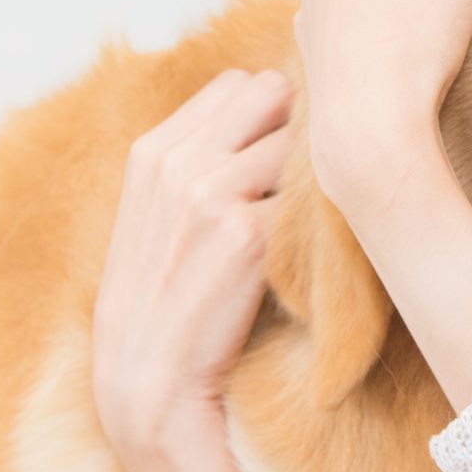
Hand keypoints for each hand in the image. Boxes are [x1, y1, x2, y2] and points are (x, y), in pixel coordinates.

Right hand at [91, 66, 293, 471]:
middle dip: (296, 129)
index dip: (268, 119)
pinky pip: (314, 194)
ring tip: (305, 226)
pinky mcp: (247, 234)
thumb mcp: (159, 217)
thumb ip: (200, 161)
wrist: (149, 386)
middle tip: (302, 185)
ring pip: (301, 138)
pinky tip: (310, 255)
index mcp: (152, 150)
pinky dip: (321, 220)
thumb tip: (272, 112)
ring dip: (313, 175)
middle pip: (273, 93)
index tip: (277, 162)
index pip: (239, 86)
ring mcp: (209, 193)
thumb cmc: (167, 302)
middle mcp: (176, 161)